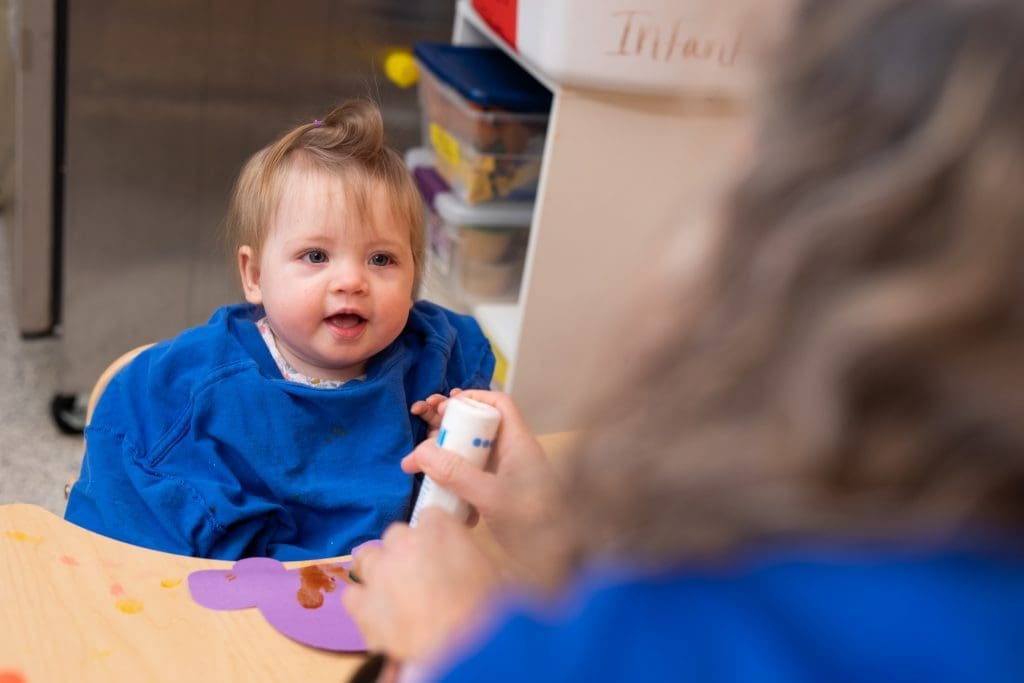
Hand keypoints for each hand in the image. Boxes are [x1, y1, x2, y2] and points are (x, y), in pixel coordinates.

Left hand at [342, 509, 500, 662]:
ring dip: (379, 570)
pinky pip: (353, 595)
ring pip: (367, 558)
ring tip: (394, 592)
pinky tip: (380, 616)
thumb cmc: (489, 613)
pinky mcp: (363, 606)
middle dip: (406, 552)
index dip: (437, 536)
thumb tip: (470, 568)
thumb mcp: (496, 574)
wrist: (465, 653)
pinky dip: (364, 603)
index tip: (444, 551)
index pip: (431, 516)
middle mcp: (404, 544)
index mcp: (440, 529)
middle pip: (396, 535)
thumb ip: (472, 559)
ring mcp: (379, 573)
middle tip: (422, 576)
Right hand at [402, 390, 553, 555]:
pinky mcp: (497, 499)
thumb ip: (458, 474)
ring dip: (441, 460)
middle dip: (445, 429)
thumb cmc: (537, 524)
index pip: (498, 405)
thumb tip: (422, 452)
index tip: (444, 406)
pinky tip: (435, 499)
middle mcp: (512, 455)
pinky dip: (451, 487)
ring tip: (411, 467)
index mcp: (518, 444)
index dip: (472, 398)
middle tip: (417, 432)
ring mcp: (504, 478)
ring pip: (468, 457)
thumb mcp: (493, 497)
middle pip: (476, 429)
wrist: (562, 560)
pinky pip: (469, 482)